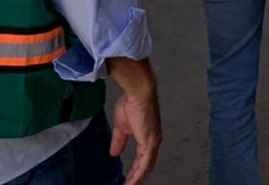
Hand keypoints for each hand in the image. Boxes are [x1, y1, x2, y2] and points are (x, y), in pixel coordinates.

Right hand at [107, 58, 161, 184]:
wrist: (137, 93)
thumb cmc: (131, 103)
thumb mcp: (121, 127)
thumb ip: (119, 141)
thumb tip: (114, 152)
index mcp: (148, 135)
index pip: (143, 158)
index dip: (136, 170)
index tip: (128, 179)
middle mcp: (154, 140)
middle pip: (147, 165)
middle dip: (138, 178)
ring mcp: (153, 141)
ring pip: (147, 166)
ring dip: (138, 179)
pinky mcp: (150, 141)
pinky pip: (145, 163)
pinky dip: (139, 175)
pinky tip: (132, 183)